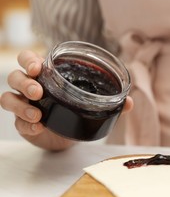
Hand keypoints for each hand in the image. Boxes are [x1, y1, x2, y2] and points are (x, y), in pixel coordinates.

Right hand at [0, 50, 133, 150]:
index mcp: (47, 76)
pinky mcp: (23, 123)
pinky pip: (17, 122)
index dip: (28, 60)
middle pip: (15, 77)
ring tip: (38, 113)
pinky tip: (38, 127)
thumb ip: (110, 101)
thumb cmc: (77, 111)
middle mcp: (31, 87)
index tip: (38, 66)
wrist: (67, 136)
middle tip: (38, 91)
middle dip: (24, 81)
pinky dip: (26, 124)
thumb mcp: (93, 103)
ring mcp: (25, 105)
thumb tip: (130, 103)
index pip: (28, 59)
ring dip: (21, 104)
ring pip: (9, 98)